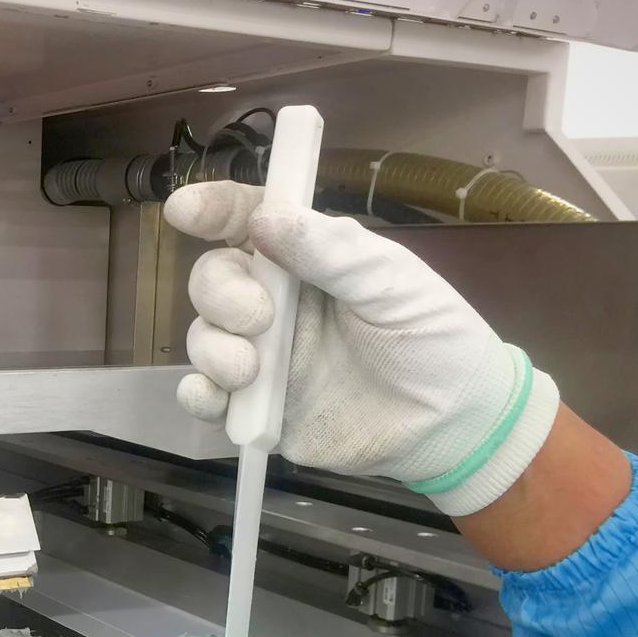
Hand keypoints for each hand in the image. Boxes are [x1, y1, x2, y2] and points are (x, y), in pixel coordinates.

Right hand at [164, 181, 560, 516]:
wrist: (452, 427)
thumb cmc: (435, 340)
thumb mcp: (392, 283)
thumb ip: (331, 250)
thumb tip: (263, 219)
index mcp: (309, 261)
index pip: (249, 220)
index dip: (213, 209)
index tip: (184, 211)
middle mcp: (277, 304)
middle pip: (213, 280)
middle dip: (220, 293)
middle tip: (258, 318)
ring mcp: (264, 359)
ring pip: (204, 338)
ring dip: (213, 348)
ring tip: (249, 370)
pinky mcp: (258, 411)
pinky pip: (206, 398)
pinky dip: (198, 395)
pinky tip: (216, 397)